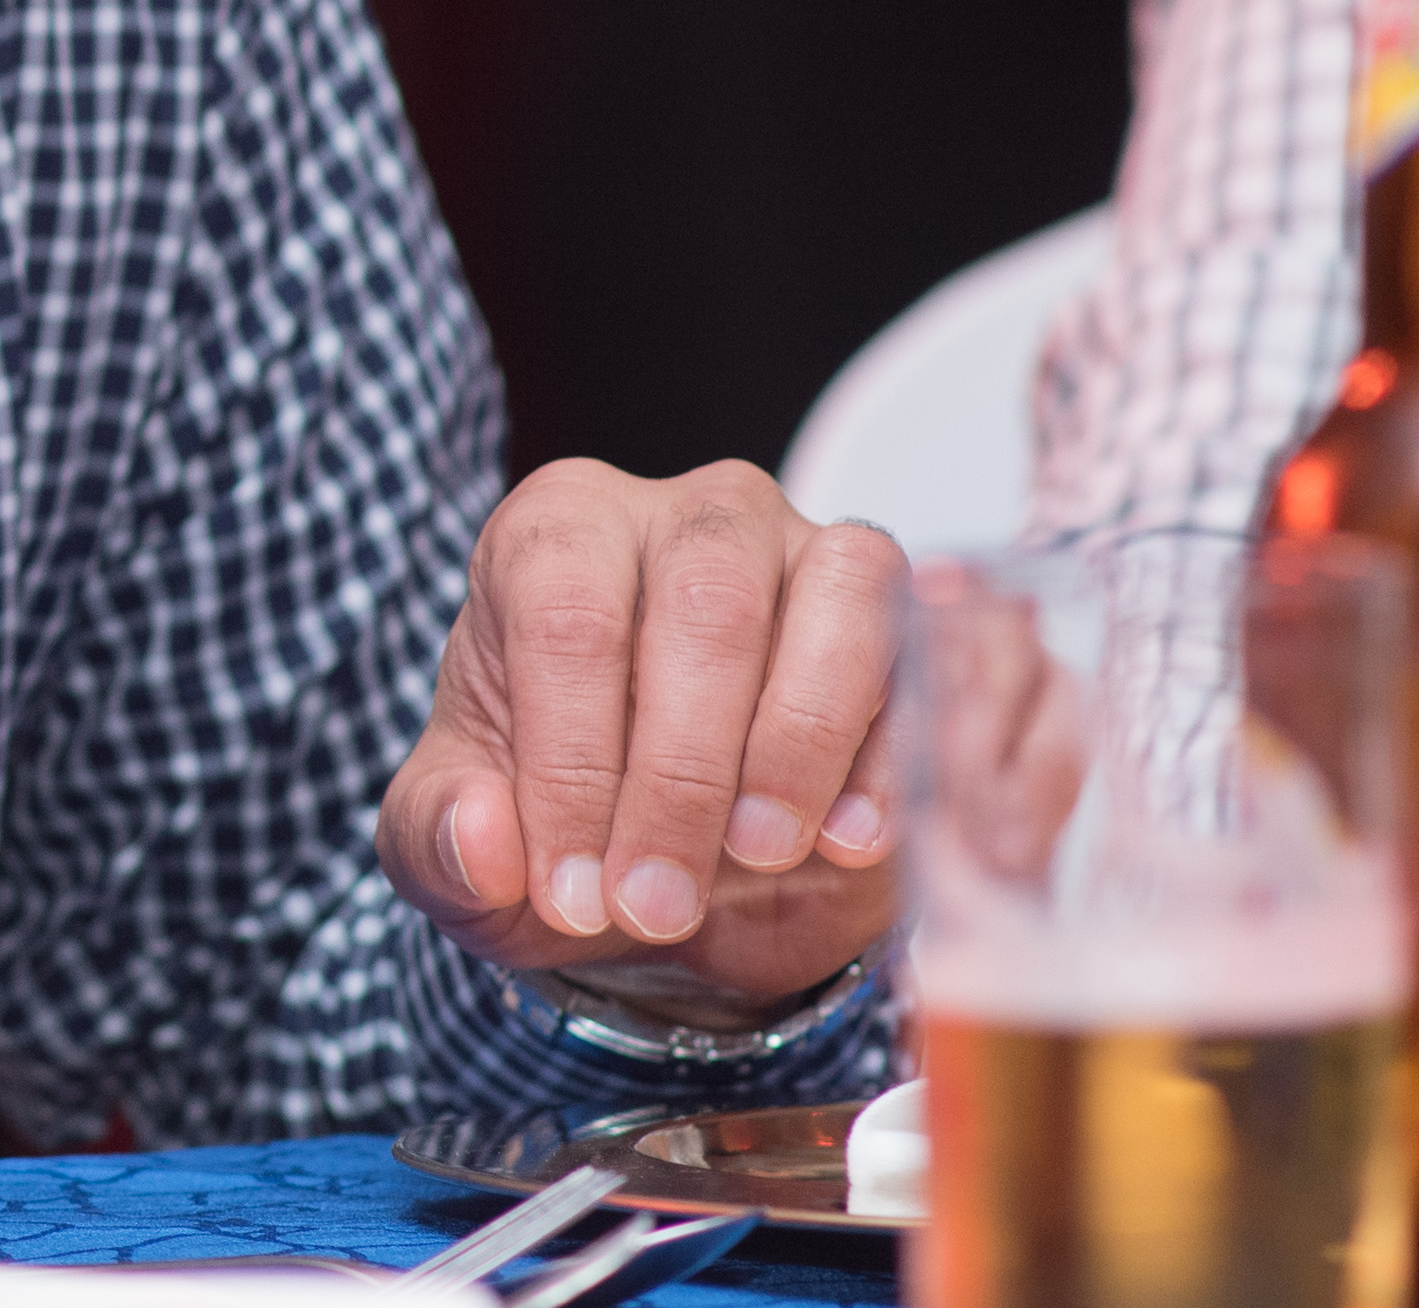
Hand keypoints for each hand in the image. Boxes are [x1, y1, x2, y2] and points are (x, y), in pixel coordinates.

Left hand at [379, 461, 902, 1011]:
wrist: (680, 861)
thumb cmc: (555, 820)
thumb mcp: (452, 842)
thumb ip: (436, 839)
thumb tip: (482, 839)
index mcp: (563, 533)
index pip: (569, 614)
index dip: (572, 763)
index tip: (573, 892)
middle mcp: (703, 516)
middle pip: (708, 598)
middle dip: (684, 771)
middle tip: (660, 901)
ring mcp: (832, 555)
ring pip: (853, 589)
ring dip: (812, 739)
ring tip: (771, 855)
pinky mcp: (942, 621)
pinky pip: (982, 650)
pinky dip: (953, 751)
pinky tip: (888, 851)